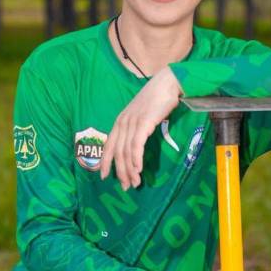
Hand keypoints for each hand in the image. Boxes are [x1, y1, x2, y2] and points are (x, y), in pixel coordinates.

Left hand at [99, 66, 182, 189]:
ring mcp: (132, 123)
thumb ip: (136, 128)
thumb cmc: (156, 100)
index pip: (109, 145)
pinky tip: (138, 170)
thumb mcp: (141, 115)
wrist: (167, 84)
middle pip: (117, 153)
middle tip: (126, 186)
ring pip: (126, 152)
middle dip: (120, 172)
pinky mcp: (143, 123)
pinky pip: (136, 145)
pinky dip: (136, 159)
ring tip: (135, 183)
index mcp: (120, 121)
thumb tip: (136, 145)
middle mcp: (122, 123)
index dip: (105, 162)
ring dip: (130, 170)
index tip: (104, 177)